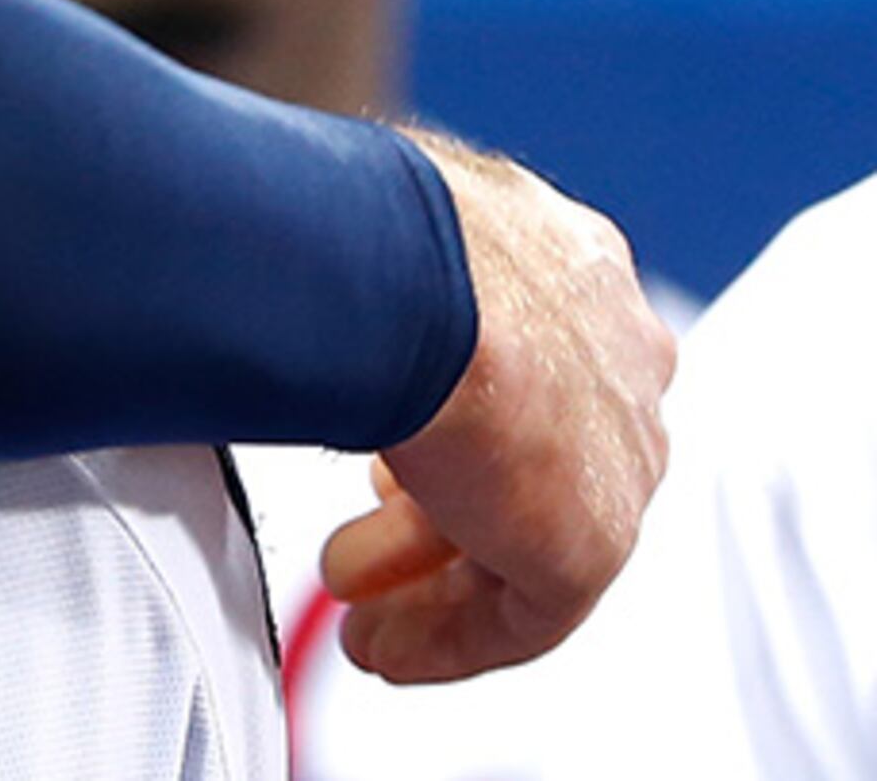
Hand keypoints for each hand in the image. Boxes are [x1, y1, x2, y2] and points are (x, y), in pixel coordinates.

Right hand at [322, 128, 672, 682]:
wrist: (410, 279)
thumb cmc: (361, 226)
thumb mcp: (356, 231)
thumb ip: (345, 274)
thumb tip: (260, 276)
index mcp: (567, 261)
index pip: (530, 358)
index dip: (445, 416)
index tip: (382, 462)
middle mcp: (610, 349)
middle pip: (533, 452)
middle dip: (436, 511)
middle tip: (359, 546)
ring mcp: (616, 448)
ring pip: (528, 534)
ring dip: (434, 581)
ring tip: (357, 615)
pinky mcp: (593, 537)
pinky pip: (524, 611)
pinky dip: (449, 636)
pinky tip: (384, 650)